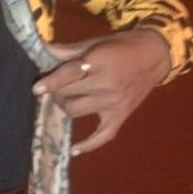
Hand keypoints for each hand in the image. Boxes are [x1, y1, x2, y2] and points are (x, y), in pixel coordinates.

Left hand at [33, 29, 171, 155]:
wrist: (155, 55)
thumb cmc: (122, 45)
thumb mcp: (96, 42)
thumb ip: (68, 50)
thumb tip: (43, 49)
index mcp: (99, 62)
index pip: (69, 74)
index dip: (51, 81)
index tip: (37, 88)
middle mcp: (106, 84)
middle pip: (69, 95)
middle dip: (57, 91)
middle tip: (56, 86)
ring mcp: (114, 103)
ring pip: (76, 112)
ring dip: (65, 107)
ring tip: (65, 100)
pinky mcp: (121, 116)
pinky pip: (103, 136)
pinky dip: (88, 145)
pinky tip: (73, 150)